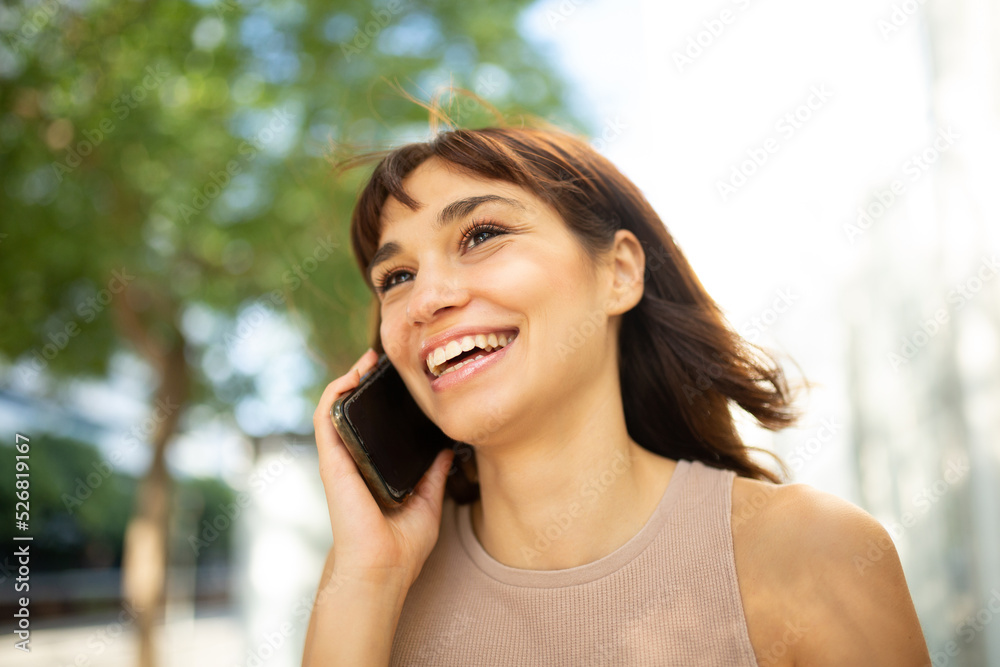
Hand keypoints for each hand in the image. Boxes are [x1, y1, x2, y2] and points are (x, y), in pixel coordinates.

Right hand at [313, 349, 454, 588]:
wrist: (383, 568)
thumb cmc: (401, 546)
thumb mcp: (428, 501)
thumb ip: (433, 474)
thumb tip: (447, 449)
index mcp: (372, 470)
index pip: (372, 428)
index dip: (380, 401)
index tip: (398, 380)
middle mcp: (353, 462)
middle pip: (352, 413)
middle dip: (363, 383)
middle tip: (383, 361)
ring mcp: (340, 461)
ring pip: (335, 410)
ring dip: (347, 381)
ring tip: (367, 360)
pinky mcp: (331, 462)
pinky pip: (326, 419)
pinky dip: (334, 394)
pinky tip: (350, 377)